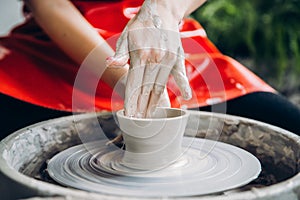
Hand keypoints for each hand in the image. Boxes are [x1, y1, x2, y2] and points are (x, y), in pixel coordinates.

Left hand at [106, 0, 190, 116]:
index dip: (131, 102)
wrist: (161, 10)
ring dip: (156, 103)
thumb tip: (109, 64)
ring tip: (152, 117)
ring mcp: (168, 58)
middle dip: (142, 108)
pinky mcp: (177, 57)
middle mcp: (155, 59)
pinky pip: (180, 74)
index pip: (134, 85)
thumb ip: (120, 53)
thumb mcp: (125, 36)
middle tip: (140, 123)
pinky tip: (186, 97)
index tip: (129, 116)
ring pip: (161, 86)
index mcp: (140, 55)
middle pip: (147, 90)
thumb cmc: (140, 25)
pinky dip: (183, 86)